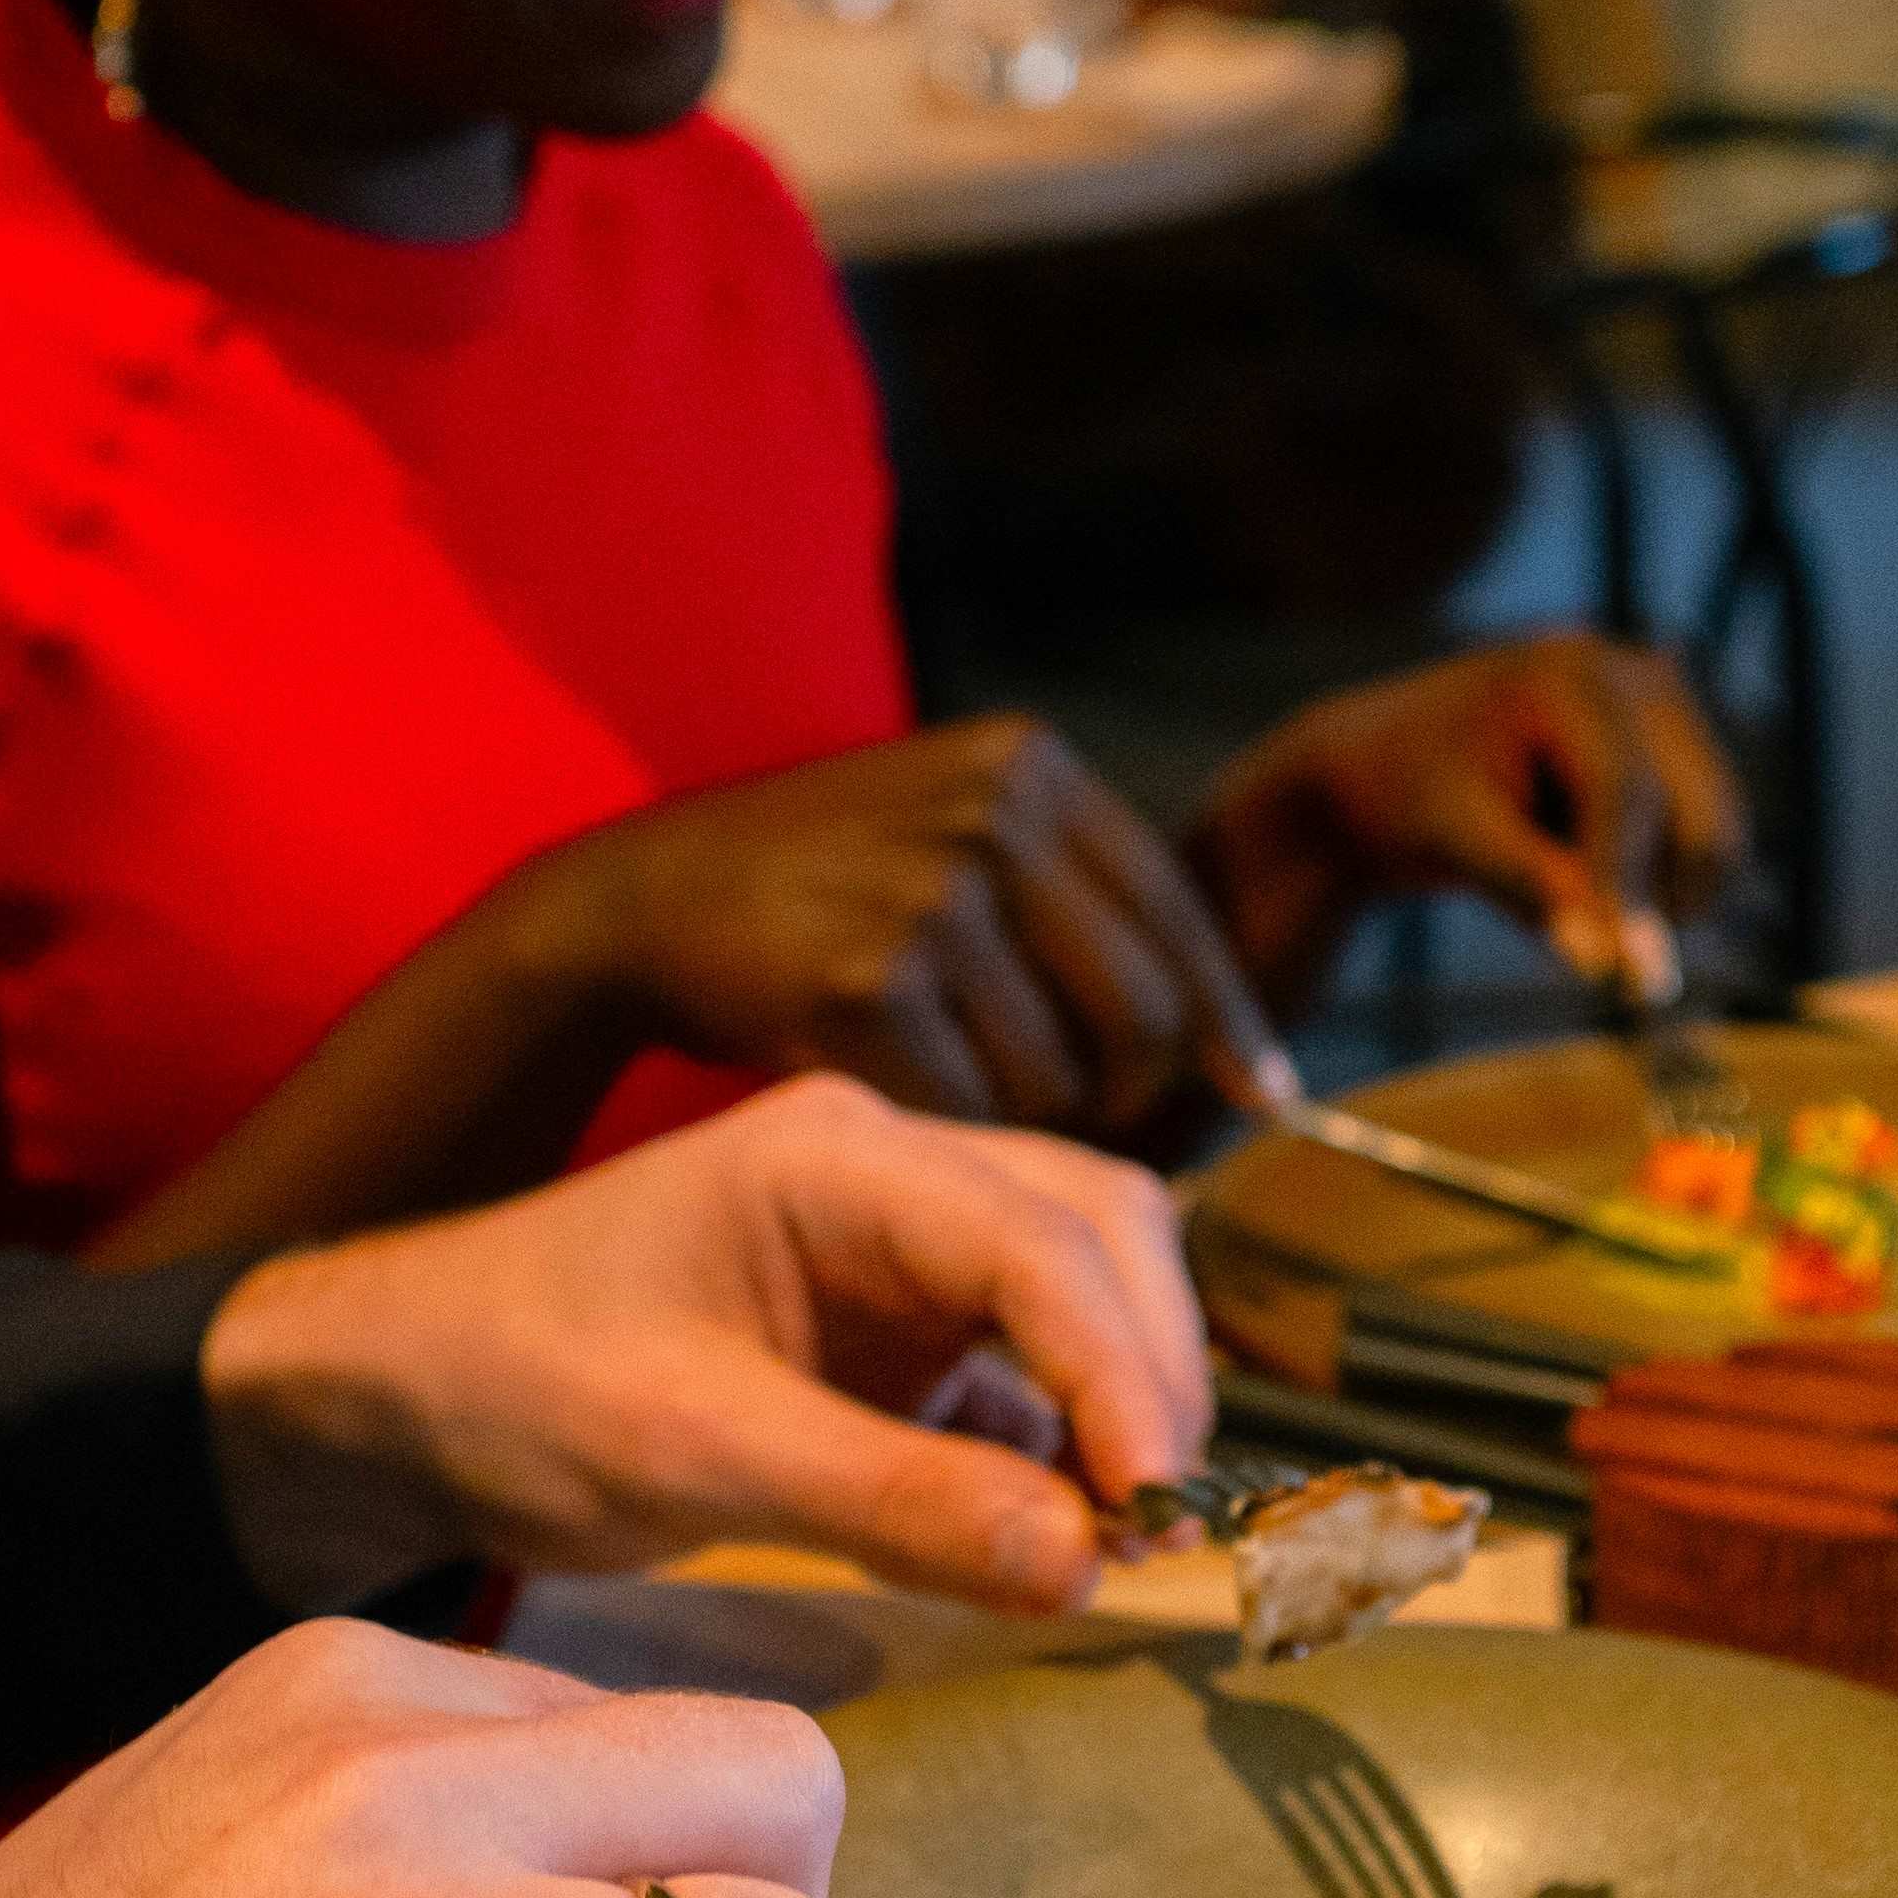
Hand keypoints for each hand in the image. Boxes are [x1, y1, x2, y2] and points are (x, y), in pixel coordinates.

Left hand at [198, 1069, 1206, 1613]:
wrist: (400, 1392)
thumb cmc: (514, 1385)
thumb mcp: (694, 1450)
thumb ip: (893, 1500)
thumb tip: (1088, 1563)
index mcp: (835, 1155)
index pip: (1039, 1238)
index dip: (1126, 1372)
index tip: (1164, 1506)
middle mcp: (889, 1173)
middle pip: (1097, 1235)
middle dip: (1149, 1375)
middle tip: (1164, 1531)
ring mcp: (897, 1248)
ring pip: (1080, 1294)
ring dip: (1121, 1409)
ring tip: (1125, 1543)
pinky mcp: (893, 1332)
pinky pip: (1023, 1369)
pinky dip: (1065, 1446)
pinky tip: (1060, 1535)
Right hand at [538, 716, 1266, 1135]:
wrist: (637, 903)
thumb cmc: (815, 892)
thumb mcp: (948, 828)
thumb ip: (1071, 895)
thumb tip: (1222, 1035)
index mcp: (1028, 766)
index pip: (1176, 908)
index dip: (1224, 1016)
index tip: (1260, 1092)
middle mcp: (992, 813)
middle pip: (1141, 1009)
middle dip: (1123, 1088)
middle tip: (1078, 1122)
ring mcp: (929, 895)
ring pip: (1058, 1075)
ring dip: (1017, 1113)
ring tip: (943, 1076)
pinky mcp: (867, 982)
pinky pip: (970, 1110)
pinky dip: (945, 1130)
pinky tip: (891, 1094)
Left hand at [1186, 632, 1740, 1001]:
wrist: (1393, 766)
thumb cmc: (1408, 795)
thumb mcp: (1453, 838)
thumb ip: (1532, 890)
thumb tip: (1610, 963)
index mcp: (1566, 674)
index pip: (1621, 790)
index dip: (1629, 886)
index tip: (1634, 976)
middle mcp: (1636, 676)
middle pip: (1698, 819)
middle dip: (1652, 898)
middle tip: (1594, 960)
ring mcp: (1670, 709)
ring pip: (1718, 843)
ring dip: (1654, 895)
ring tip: (1548, 873)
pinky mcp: (1685, 748)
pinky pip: (1709, 847)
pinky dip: (1656, 882)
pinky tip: (1577, 856)